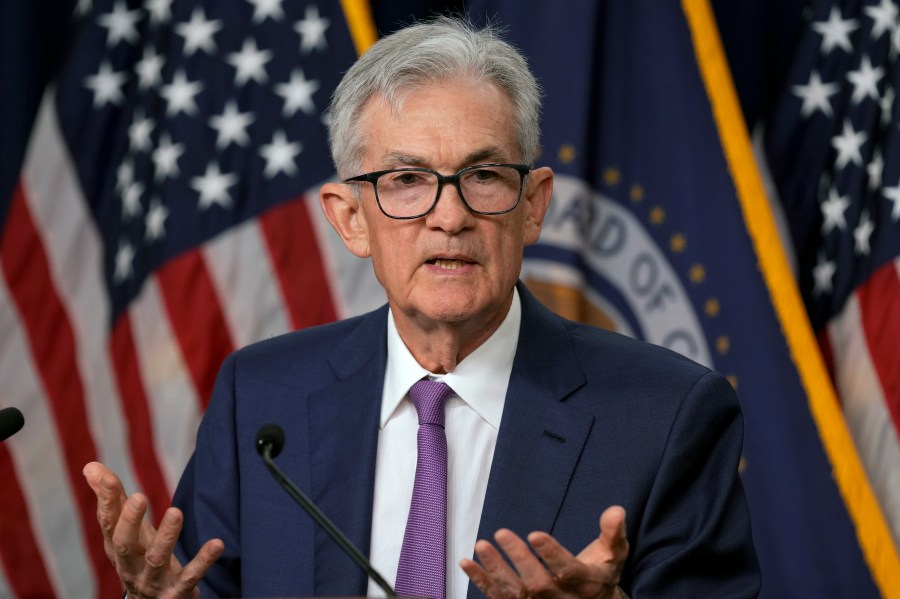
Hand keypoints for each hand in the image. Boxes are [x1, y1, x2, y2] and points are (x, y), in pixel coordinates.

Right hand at [83, 462, 223, 597]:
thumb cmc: (139, 557)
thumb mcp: (125, 530)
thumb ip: (112, 500)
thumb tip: (91, 466)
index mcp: (117, 548)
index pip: (108, 524)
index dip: (106, 501)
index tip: (108, 478)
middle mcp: (131, 565)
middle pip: (124, 545)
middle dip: (130, 522)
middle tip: (139, 496)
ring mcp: (154, 580)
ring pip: (156, 559)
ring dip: (166, 536)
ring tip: (176, 512)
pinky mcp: (178, 592)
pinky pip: (191, 577)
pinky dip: (203, 561)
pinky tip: (217, 543)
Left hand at [460, 506, 628, 598]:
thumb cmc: (599, 572)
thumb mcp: (613, 554)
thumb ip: (613, 533)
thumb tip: (616, 510)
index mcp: (587, 585)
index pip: (569, 571)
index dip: (552, 554)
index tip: (535, 534)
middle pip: (539, 586)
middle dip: (519, 560)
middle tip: (502, 532)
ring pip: (516, 594)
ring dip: (495, 571)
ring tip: (481, 545)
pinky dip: (481, 583)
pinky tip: (467, 563)